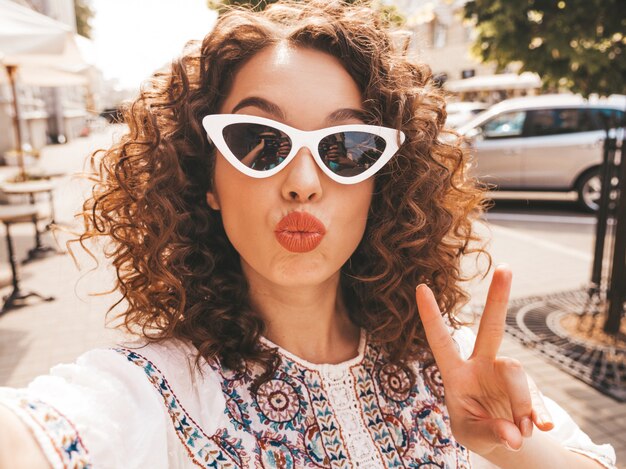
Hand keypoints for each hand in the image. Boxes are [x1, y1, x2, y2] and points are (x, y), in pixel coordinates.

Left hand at [415, 265, 553, 456]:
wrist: (502, 439)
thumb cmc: (474, 428)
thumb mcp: (471, 434)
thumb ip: (489, 433)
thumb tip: (514, 433)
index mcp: (456, 372)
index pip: (441, 340)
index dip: (431, 316)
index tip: (420, 286)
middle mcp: (482, 364)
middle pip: (491, 327)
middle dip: (497, 298)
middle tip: (506, 267)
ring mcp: (507, 374)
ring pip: (516, 372)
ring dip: (519, 405)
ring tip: (517, 433)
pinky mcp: (530, 389)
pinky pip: (538, 399)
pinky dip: (539, 415)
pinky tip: (540, 427)